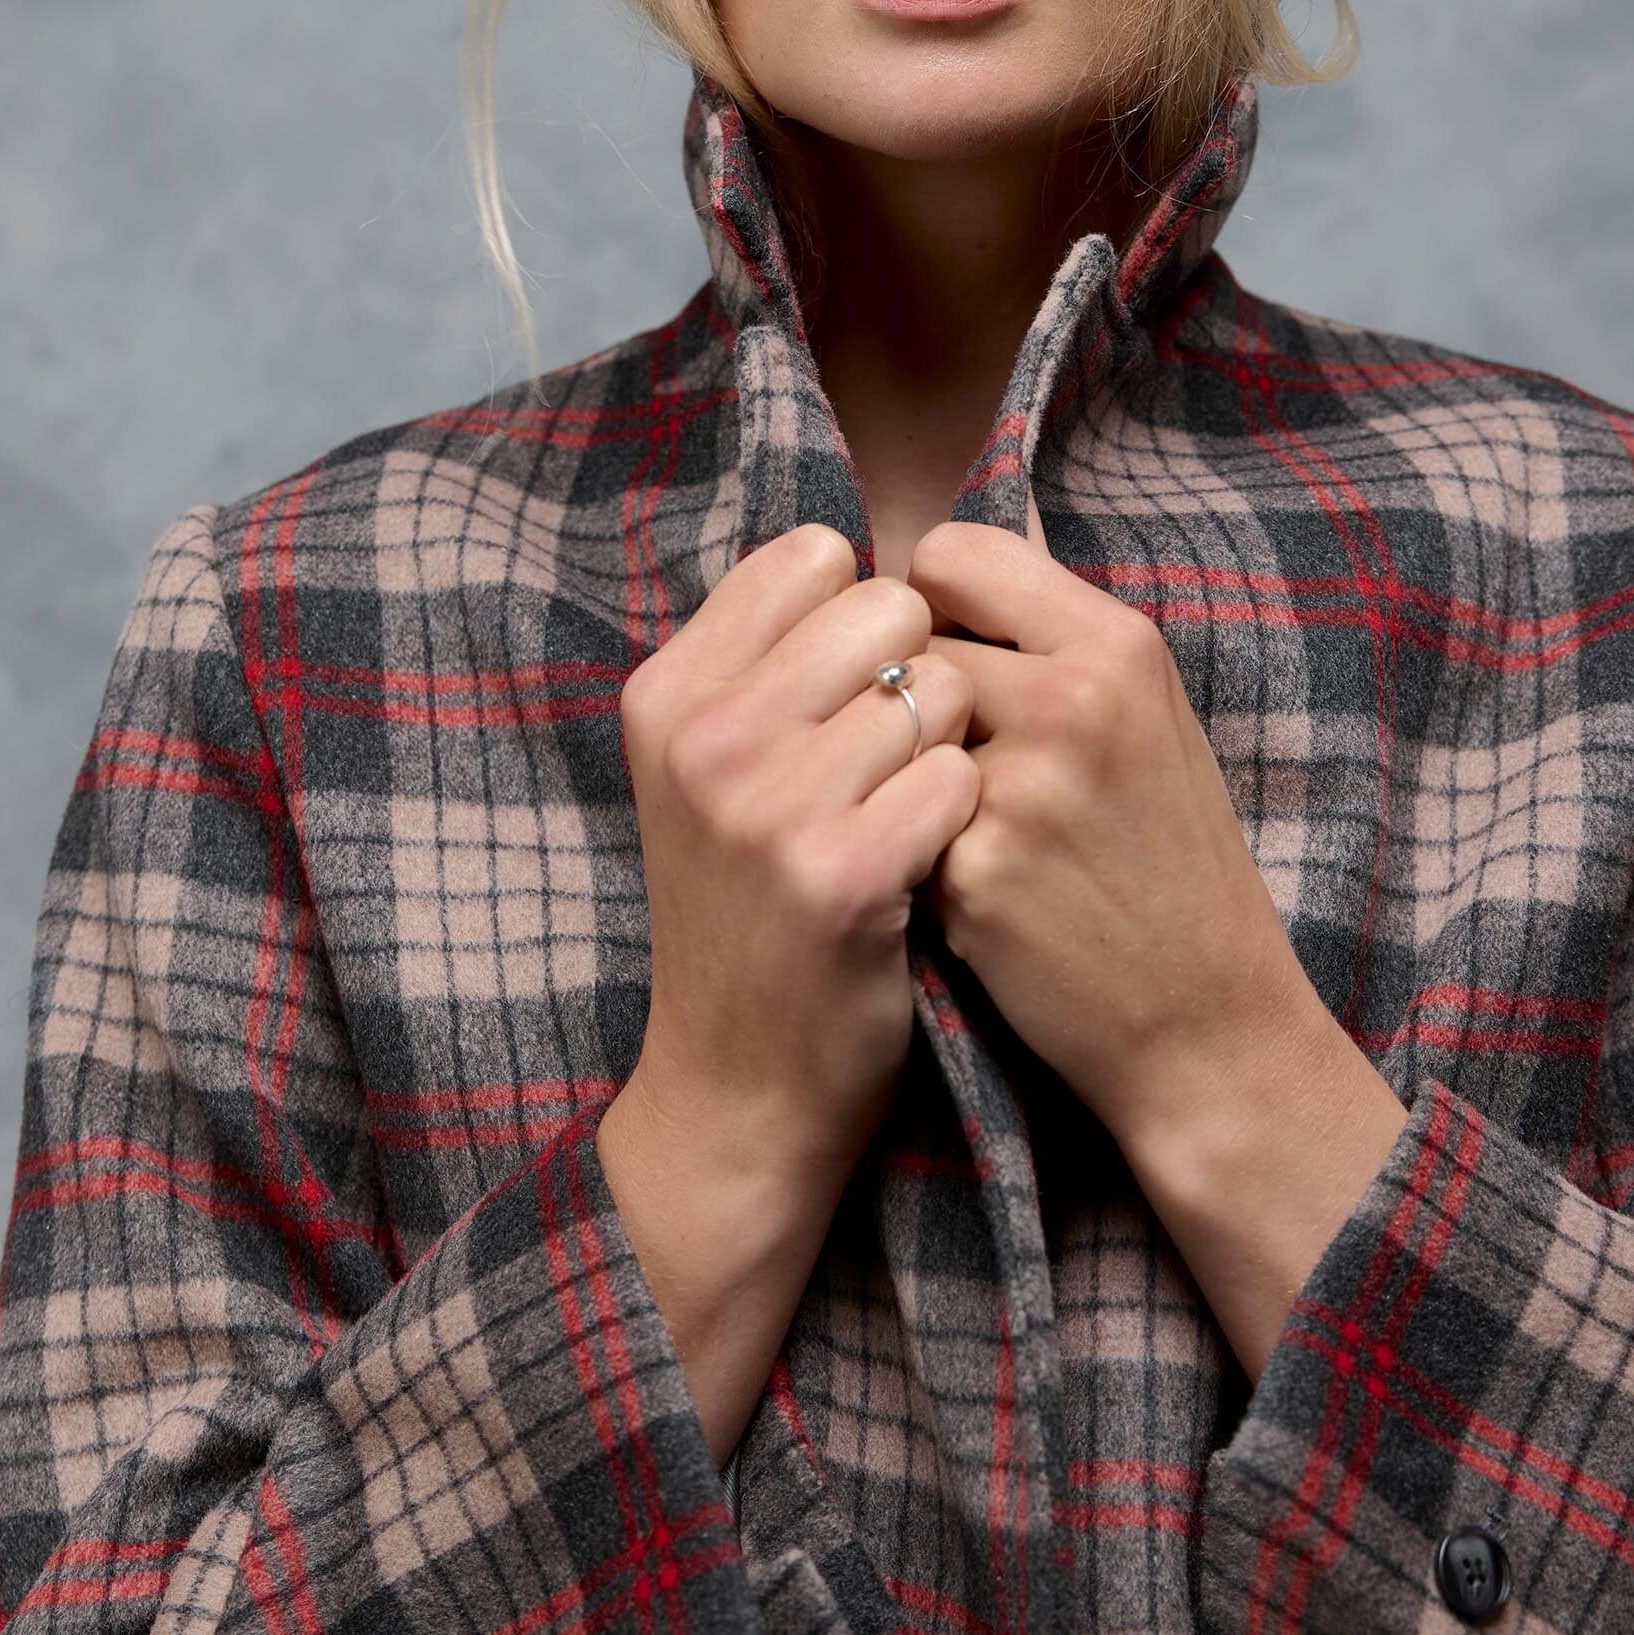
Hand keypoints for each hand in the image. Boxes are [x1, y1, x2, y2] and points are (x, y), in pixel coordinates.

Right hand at [618, 522, 980, 1190]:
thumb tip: (855, 549)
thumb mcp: (709, 771)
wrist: (737, 1085)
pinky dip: (965, 816)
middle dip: (918, 669)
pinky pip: (960, 776)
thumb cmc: (749, 906)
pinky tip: (925, 864)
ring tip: (905, 813)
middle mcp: (705, 735)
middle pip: (888, 604)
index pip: (812, 554)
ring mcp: (767, 806)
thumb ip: (762, 660)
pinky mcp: (842, 875)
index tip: (852, 689)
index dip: (862, 612)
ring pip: (939, 687)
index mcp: (668, 691)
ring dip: (948, 747)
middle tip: (891, 758)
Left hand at [905, 517, 1345, 1169]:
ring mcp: (1018, 788)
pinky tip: (965, 888)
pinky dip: (906, 848)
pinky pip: (887, 819)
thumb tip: (924, 568)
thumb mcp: (1145, 715)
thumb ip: (1048, 639)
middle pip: (902, 640)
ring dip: (896, 769)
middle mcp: (1071, 701)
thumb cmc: (1167, 860)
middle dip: (903, 692)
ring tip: (960, 822)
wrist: (1205, 1019)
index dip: (923, 599)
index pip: (951, 551)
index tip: (937, 650)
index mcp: (1116, 644)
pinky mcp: (970, 872)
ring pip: (882, 731)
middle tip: (944, 755)